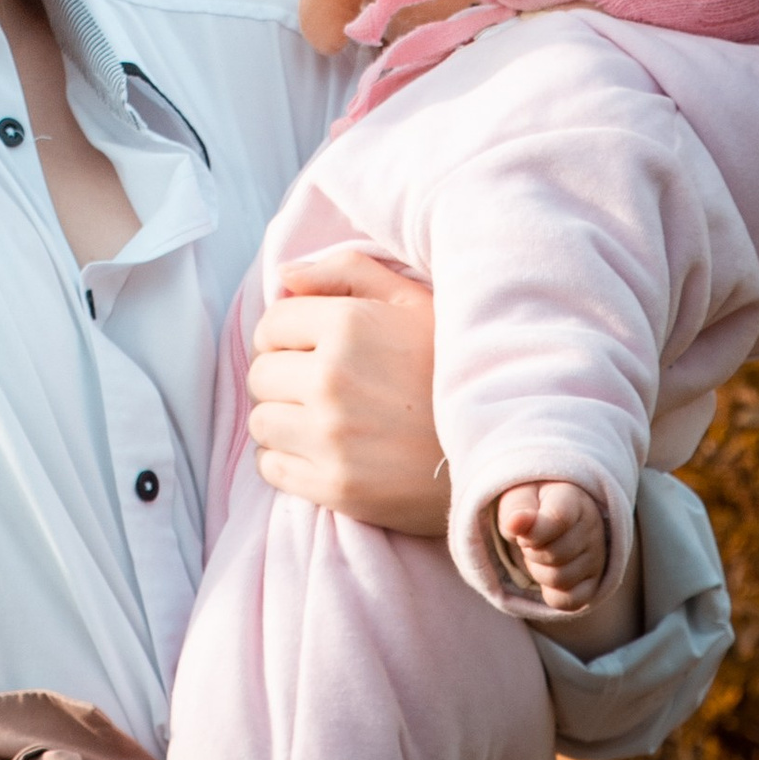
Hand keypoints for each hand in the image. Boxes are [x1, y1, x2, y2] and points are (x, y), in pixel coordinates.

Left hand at [247, 250, 444, 530]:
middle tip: (317, 387)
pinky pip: (272, 467)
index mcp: (347, 324)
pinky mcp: (335, 487)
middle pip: (261, 375)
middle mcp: (331, 378)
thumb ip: (346, 272)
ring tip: (319, 421)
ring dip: (283, 419)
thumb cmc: (451, 369)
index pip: (271, 325)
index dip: (286, 336)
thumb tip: (284, 277)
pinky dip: (286, 460)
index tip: (309, 349)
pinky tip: (321, 452)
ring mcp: (331, 436)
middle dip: (283, 378)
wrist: (498, 451)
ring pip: (262, 422)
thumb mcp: (412, 301)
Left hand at [495, 478, 607, 613]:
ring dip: (538, 570)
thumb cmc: (531, 506)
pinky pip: (568, 601)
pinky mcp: (594, 584)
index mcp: (574, 500)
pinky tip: (548, 572)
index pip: (558, 520)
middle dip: (531, 550)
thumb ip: (517, 509)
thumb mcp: (518, 497)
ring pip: (559, 580)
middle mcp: (593, 529)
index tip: (518, 524)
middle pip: (554, 555)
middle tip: (530, 539)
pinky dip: (550, 593)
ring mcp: (597, 558)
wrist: (549, 518)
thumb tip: (515, 523)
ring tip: (539, 553)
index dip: (533, 530)